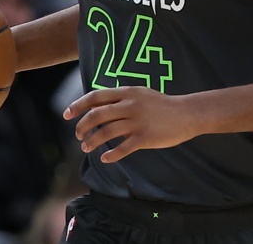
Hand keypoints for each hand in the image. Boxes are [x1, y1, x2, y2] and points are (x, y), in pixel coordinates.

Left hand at [64, 87, 198, 162]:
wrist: (186, 113)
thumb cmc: (161, 104)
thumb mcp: (140, 93)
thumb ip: (120, 97)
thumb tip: (98, 104)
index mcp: (126, 92)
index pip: (95, 97)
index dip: (78, 105)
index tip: (66, 114)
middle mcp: (129, 105)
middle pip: (97, 115)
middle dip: (82, 126)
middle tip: (78, 135)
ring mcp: (137, 122)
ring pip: (106, 132)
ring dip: (92, 141)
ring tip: (86, 147)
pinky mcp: (145, 138)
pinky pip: (122, 148)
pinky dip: (111, 155)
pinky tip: (105, 158)